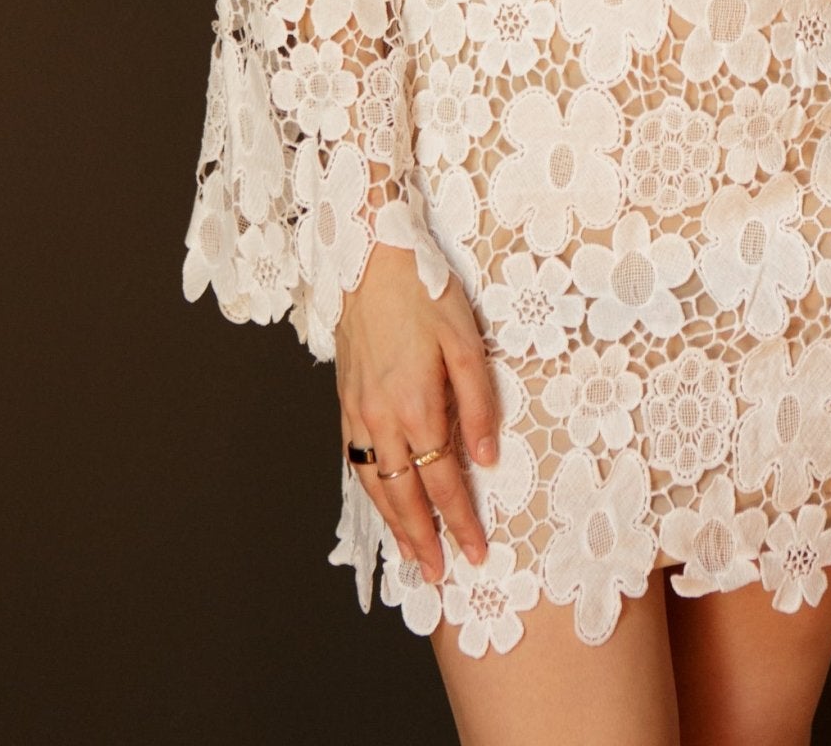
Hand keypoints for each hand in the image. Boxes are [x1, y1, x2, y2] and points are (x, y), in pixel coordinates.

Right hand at [335, 241, 500, 585]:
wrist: (370, 257)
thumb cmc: (425, 292)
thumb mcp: (467, 340)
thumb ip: (479, 404)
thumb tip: (486, 459)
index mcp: (416, 405)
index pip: (443, 481)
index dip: (461, 520)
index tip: (475, 551)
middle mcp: (381, 417)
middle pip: (403, 495)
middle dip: (423, 539)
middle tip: (439, 574)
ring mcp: (357, 410)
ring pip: (374, 484)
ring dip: (393, 524)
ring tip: (410, 554)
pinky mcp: (345, 398)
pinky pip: (354, 459)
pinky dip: (368, 490)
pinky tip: (380, 500)